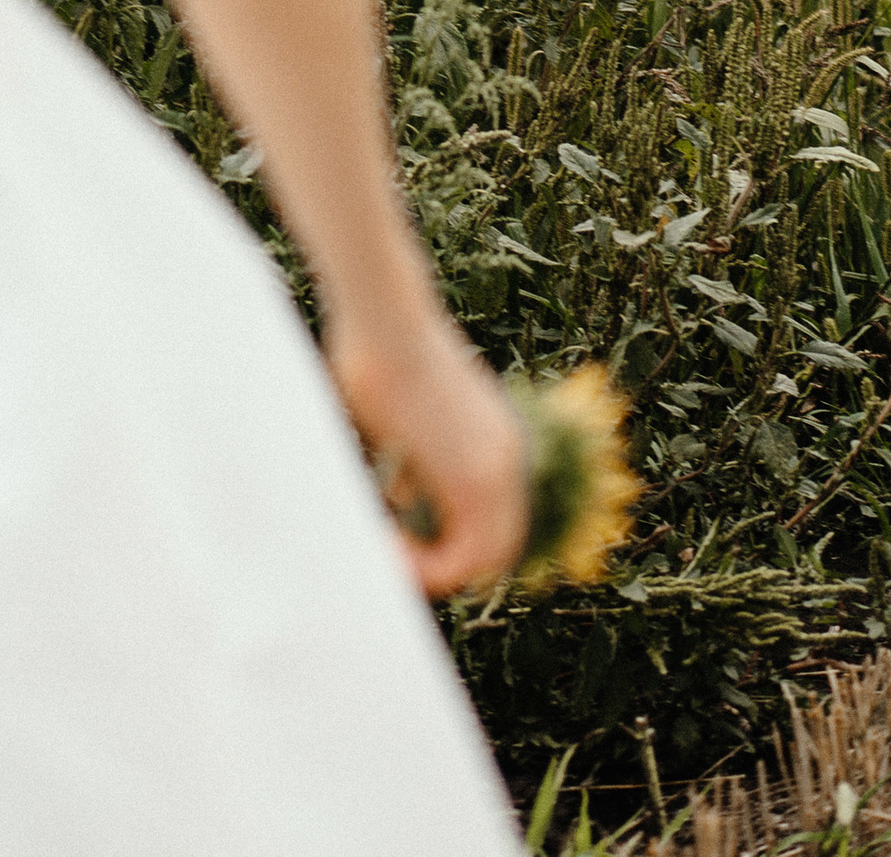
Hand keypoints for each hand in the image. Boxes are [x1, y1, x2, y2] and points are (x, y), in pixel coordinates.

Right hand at [326, 299, 530, 596]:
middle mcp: (509, 460)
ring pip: (483, 562)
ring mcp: (498, 471)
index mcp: (497, 441)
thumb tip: (404, 501)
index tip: (403, 534)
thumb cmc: (380, 357)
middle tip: (394, 553)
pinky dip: (429, 571)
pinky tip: (389, 548)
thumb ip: (416, 465)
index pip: (495, 521)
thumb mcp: (406, 422)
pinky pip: (463, 560)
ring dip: (433, 572)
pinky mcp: (473, 481)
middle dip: (445, 565)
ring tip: (387, 553)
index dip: (452, 542)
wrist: (387, 319)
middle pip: (496, 551)